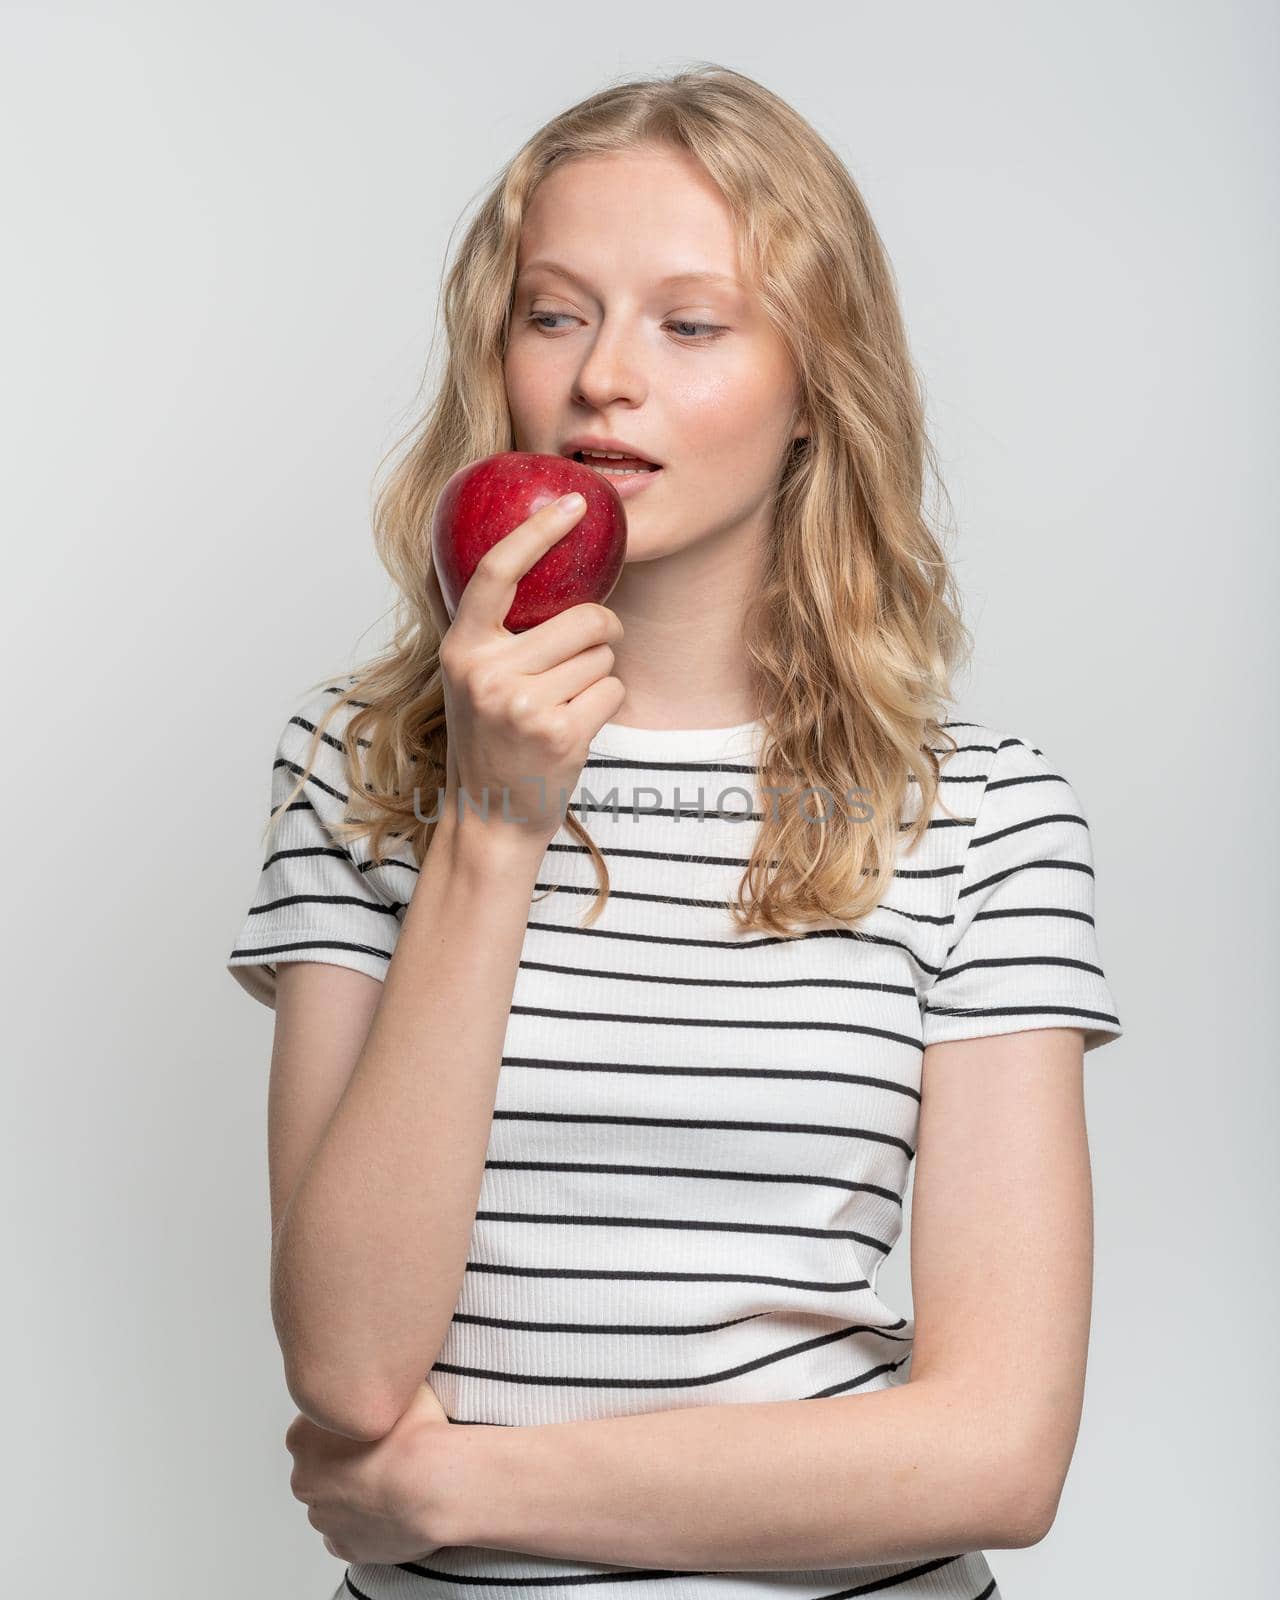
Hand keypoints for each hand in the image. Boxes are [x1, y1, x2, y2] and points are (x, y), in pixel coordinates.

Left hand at [285, 1381, 457, 1564]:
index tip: (372, 1423)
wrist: (435, 1483)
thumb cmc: (416, 1431)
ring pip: (335, 1503)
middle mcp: (303, 1480)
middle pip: (321, 1467)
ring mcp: (323, 1519)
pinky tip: (392, 1511)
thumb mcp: (396, 1383)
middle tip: (386, 1451)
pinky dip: (366, 1526)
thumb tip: (385, 1375)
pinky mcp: (345, 1548)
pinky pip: (350, 1535)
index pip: (315, 1426)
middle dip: (346, 1461)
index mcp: (302, 1437)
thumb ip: (377, 1384)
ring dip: (357, 1495)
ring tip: (397, 1483)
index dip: (346, 1423)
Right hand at [423, 493, 626, 848]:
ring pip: (603, 655)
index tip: (575, 503)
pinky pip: (613, 690)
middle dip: (600, 632)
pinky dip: (606, 704)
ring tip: (566, 702)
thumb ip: (490, 627)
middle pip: (583, 617)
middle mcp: (487, 672)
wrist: (490, 818)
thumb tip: (520, 554)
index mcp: (462, 648)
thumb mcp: (470, 677)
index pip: (498, 571)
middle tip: (583, 657)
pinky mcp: (559, 733)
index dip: (538, 531)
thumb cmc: (490, 739)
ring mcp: (522, 705)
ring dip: (600, 674)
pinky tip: (576, 725)